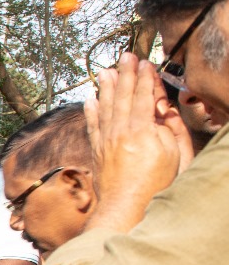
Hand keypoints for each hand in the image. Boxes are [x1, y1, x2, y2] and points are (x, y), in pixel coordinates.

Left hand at [85, 52, 192, 232]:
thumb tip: (160, 109)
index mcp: (141, 131)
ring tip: (105, 71)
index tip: (145, 63)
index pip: (142, 97)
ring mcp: (105, 142)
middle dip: (125, 75)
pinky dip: (91, 112)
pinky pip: (92, 126)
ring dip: (105, 87)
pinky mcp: (97, 152)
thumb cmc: (156, 184)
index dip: (144, 79)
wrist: (126, 207)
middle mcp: (119, 133)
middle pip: (122, 97)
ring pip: (104, 108)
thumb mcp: (174, 154)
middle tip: (125, 56)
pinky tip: (90, 100)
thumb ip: (168, 128)